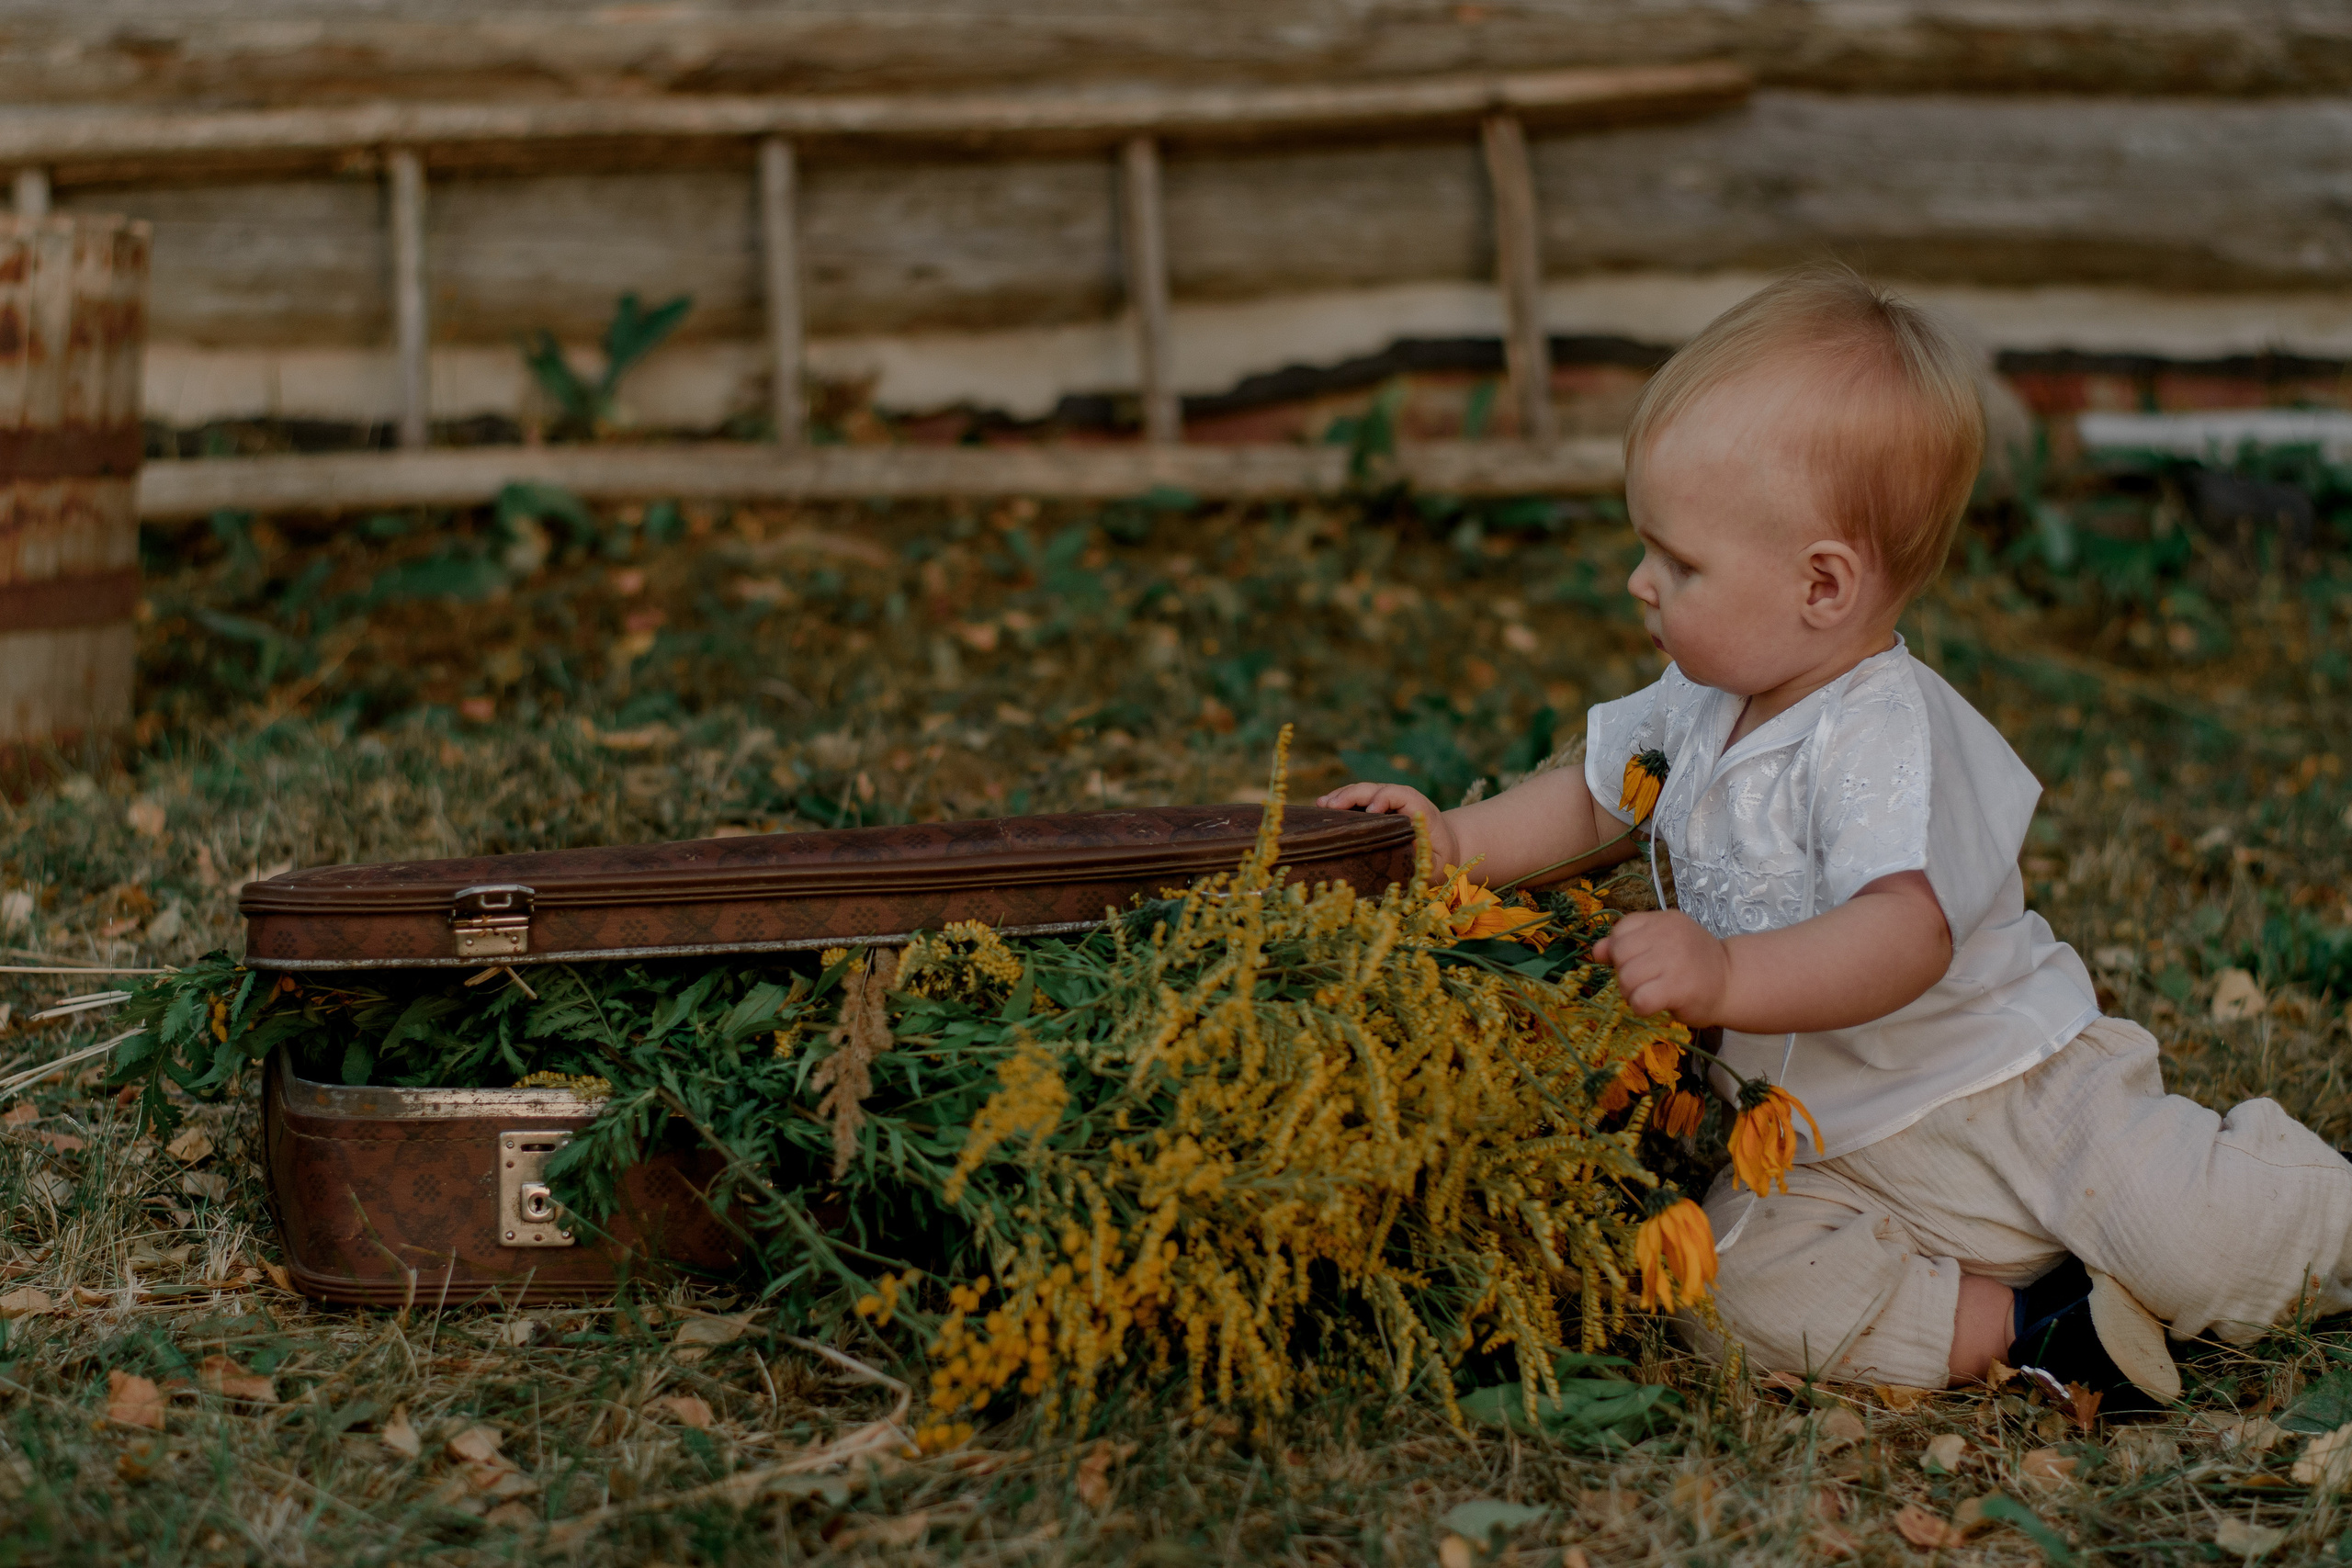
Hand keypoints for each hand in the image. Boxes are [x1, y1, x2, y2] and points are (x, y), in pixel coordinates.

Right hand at [1315, 781, 1458, 869]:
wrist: (1445, 845)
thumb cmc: (1441, 857)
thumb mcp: (1438, 860)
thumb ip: (1425, 856)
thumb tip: (1404, 851)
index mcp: (1419, 809)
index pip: (1400, 795)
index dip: (1383, 798)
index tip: (1371, 811)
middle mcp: (1401, 800)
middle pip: (1375, 789)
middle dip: (1353, 796)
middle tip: (1331, 806)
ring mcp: (1387, 802)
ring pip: (1363, 791)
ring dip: (1341, 796)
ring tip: (1320, 805)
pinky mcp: (1377, 808)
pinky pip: (1358, 800)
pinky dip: (1341, 801)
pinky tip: (1323, 807)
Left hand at [1592, 910, 1732, 1023]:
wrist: (1733, 981)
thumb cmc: (1693, 963)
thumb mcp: (1662, 943)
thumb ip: (1628, 943)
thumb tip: (1595, 952)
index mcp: (1664, 920)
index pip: (1622, 929)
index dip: (1621, 950)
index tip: (1639, 961)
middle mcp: (1669, 935)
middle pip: (1620, 953)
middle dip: (1624, 972)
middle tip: (1645, 981)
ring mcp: (1675, 960)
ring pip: (1627, 978)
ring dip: (1631, 992)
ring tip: (1650, 993)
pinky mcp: (1679, 987)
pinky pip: (1640, 1000)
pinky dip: (1641, 1007)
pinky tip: (1656, 1005)